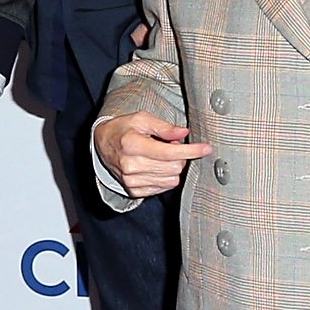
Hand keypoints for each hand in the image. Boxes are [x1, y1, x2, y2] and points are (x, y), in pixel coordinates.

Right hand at [91, 109, 207, 199]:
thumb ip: (164, 127)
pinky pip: (163, 188)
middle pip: (174, 167)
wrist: (102, 144)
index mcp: (133, 145)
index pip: (170, 152)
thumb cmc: (123, 129)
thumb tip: (184, 133)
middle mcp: (131, 165)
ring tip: (162, 156)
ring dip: (174, 168)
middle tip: (173, 146)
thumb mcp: (141, 119)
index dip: (192, 151)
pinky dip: (166, 177)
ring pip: (172, 180)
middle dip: (181, 157)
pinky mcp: (134, 190)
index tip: (206, 148)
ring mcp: (131, 180)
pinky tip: (157, 167)